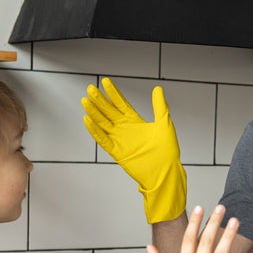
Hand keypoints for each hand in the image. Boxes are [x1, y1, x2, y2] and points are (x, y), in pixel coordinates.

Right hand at [82, 77, 186, 223]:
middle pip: (109, 111)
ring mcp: (120, 140)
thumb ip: (160, 106)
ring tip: (85, 100)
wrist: (165, 171)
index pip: (121, 104)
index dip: (113, 93)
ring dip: (94, 112)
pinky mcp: (116, 152)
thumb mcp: (164, 123)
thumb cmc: (167, 151)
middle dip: (100, 100)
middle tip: (90, 88)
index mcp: (136, 122)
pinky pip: (102, 139)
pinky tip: (87, 119)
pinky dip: (94, 130)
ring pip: (102, 123)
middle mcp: (125, 129)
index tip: (106, 81)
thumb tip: (158, 88)